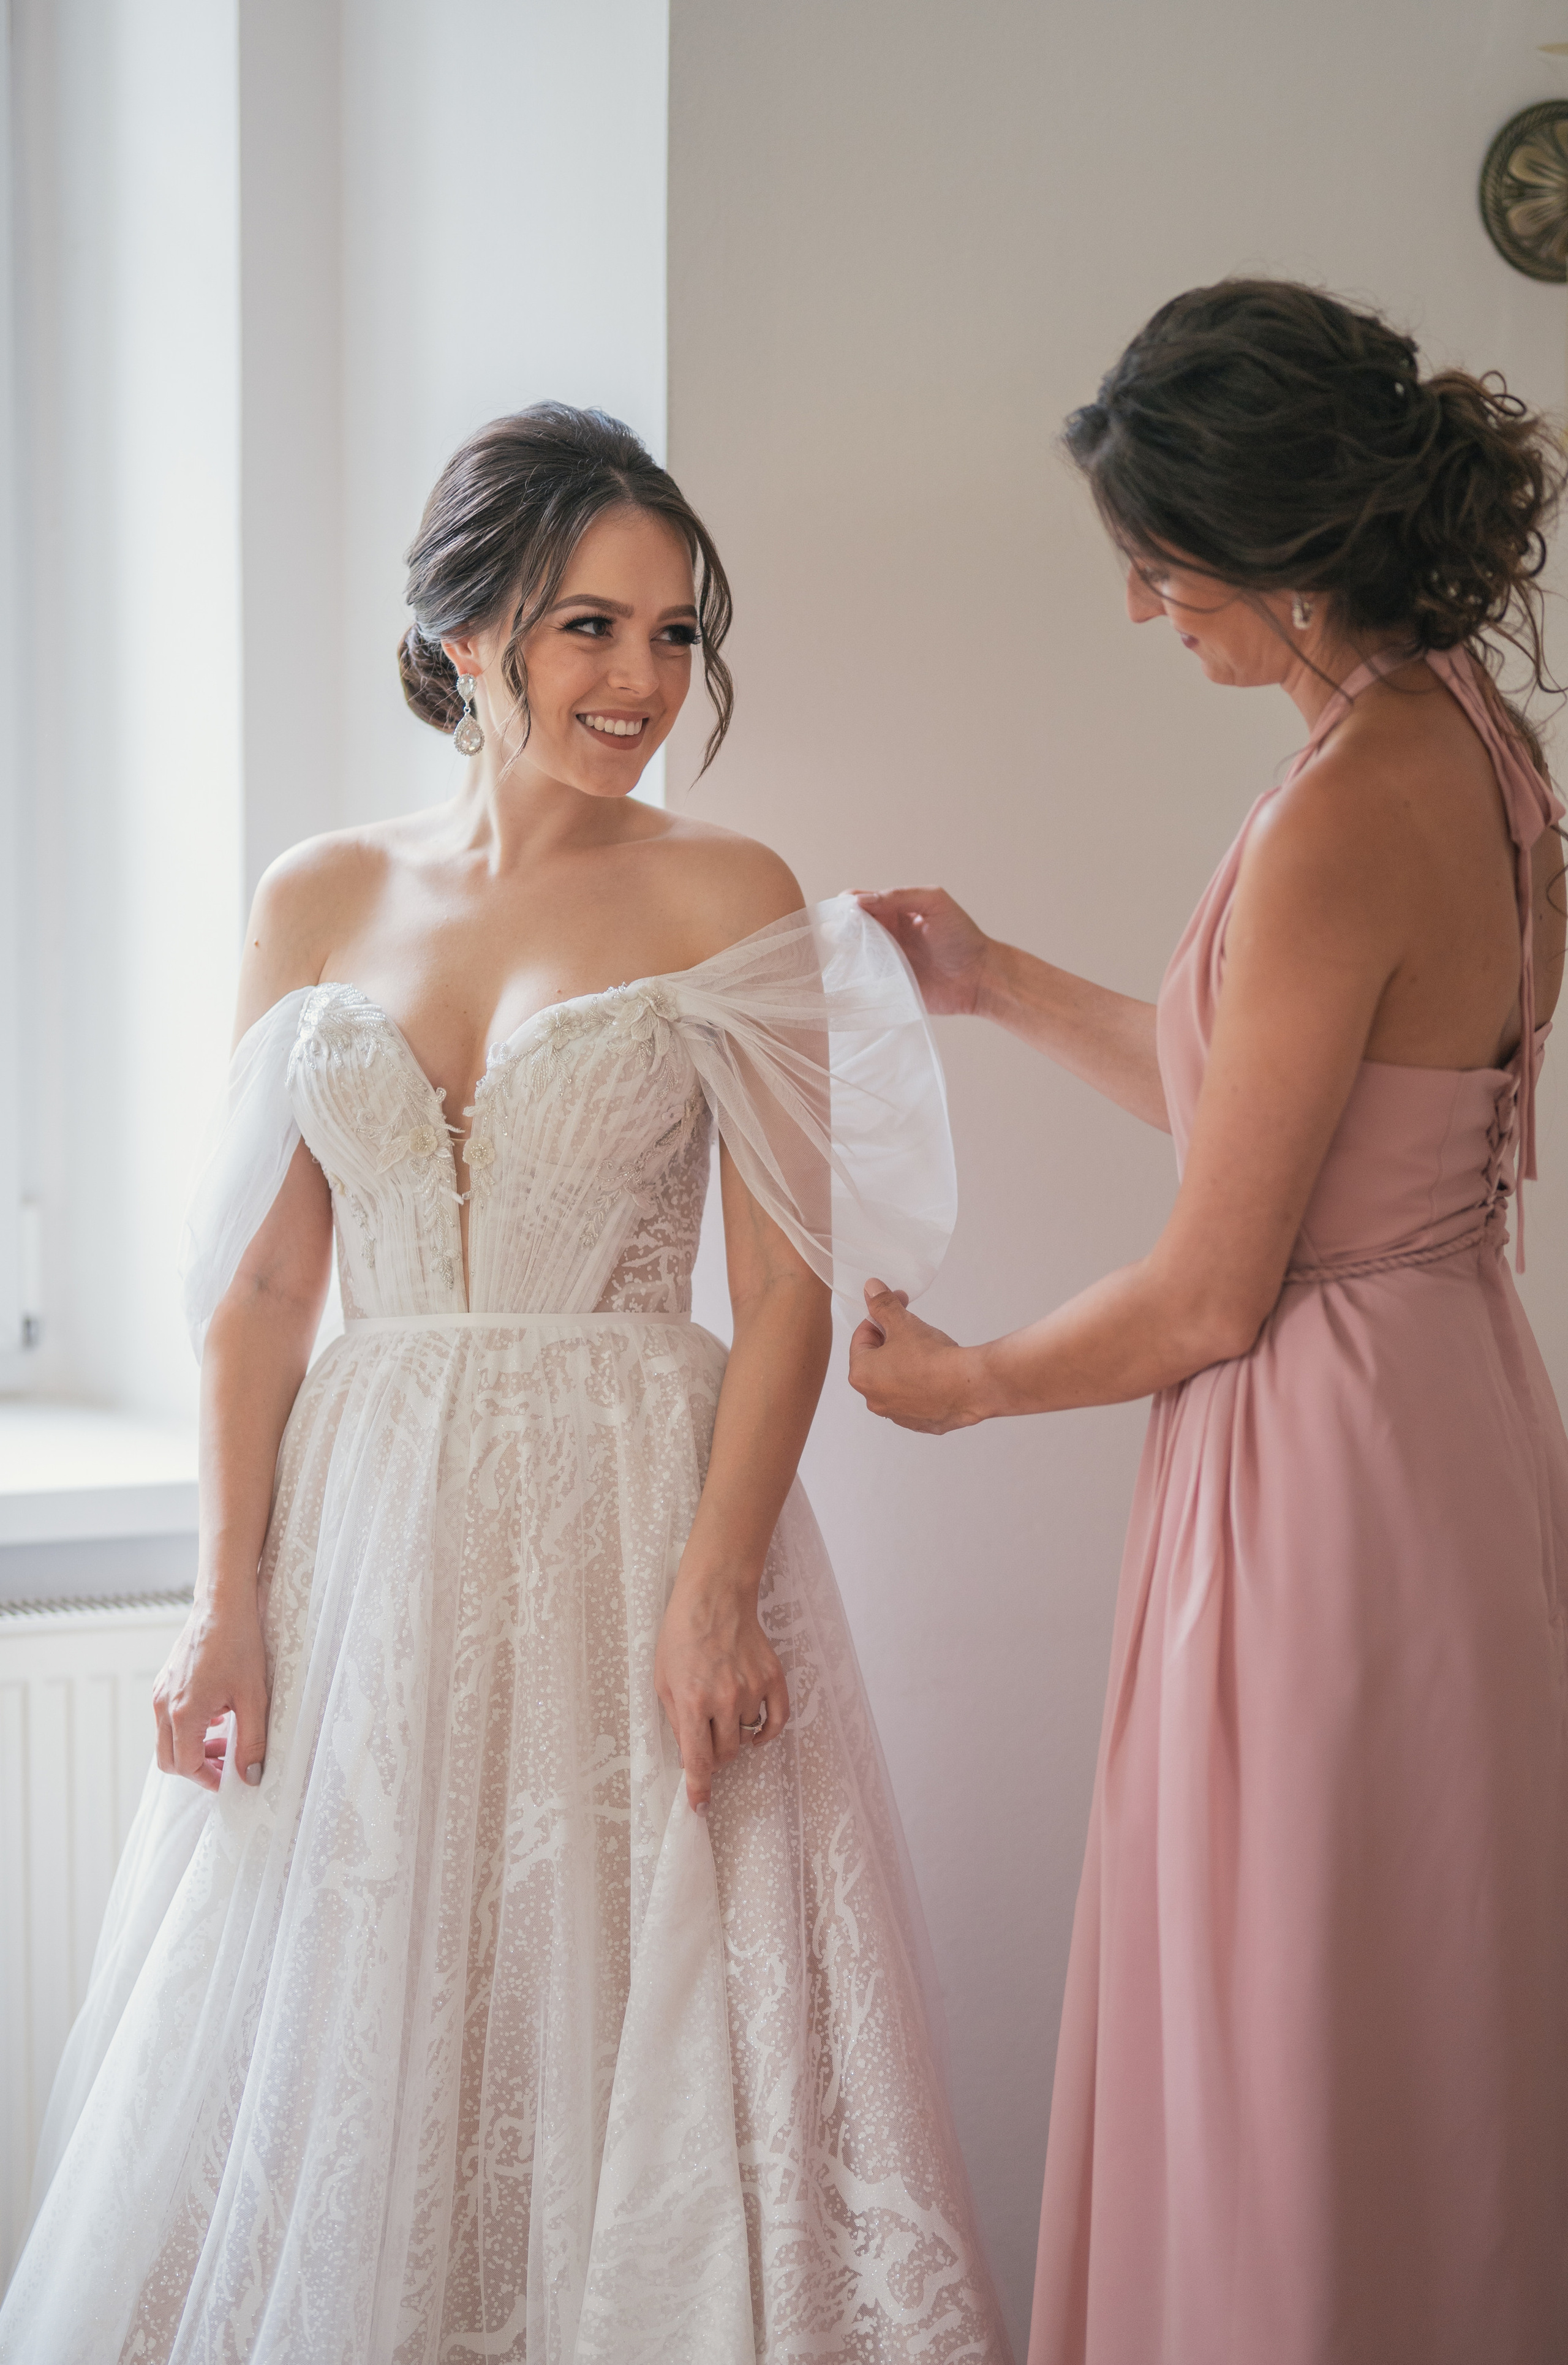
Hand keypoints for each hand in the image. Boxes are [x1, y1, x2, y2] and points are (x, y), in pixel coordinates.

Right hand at [153, 1589, 269, 1792]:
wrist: (222, 1605)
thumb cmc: (239, 1645)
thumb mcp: (254, 1697)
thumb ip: (252, 1741)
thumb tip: (251, 1775)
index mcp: (184, 1713)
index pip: (186, 1766)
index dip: (209, 1779)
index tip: (231, 1779)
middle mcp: (163, 1705)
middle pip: (169, 1759)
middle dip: (199, 1767)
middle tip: (229, 1763)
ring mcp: (160, 1692)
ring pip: (167, 1739)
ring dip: (194, 1747)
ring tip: (227, 1738)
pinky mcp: (163, 1682)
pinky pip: (167, 1719)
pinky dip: (188, 1728)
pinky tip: (217, 1715)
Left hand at [654, 1573, 789, 1810]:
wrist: (714, 1597)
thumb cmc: (680, 1636)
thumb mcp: (662, 1681)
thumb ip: (677, 1722)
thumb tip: (691, 1756)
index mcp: (692, 1702)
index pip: (699, 1761)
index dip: (699, 1789)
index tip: (700, 1807)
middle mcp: (724, 1699)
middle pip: (726, 1754)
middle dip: (714, 1755)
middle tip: (706, 1738)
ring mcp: (752, 1689)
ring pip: (747, 1735)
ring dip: (734, 1732)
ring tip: (722, 1704)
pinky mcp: (772, 1678)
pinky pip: (777, 1720)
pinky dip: (768, 1732)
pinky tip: (756, 1732)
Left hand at [848, 1279, 982, 1433]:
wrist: (968, 1386)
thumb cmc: (931, 1357)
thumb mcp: (903, 1323)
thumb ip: (882, 1305)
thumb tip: (871, 1288)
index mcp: (861, 1375)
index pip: (861, 1338)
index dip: (879, 1319)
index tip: (894, 1309)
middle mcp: (874, 1400)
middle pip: (877, 1361)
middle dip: (891, 1341)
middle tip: (911, 1328)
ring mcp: (897, 1415)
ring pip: (896, 1380)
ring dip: (905, 1363)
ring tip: (927, 1350)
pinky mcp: (920, 1423)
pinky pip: (915, 1398)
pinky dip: (922, 1384)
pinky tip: (937, 1372)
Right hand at [853, 886, 991, 1015]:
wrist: (979, 977)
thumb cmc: (961, 936)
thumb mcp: (934, 901)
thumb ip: (899, 896)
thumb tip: (860, 901)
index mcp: (894, 911)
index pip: (860, 902)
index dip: (848, 904)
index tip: (848, 911)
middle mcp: (885, 935)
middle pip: (850, 927)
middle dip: (841, 927)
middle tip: (845, 933)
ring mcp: (885, 961)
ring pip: (852, 953)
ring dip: (846, 951)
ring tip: (851, 951)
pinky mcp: (887, 985)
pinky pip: (863, 980)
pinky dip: (854, 976)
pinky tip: (852, 972)